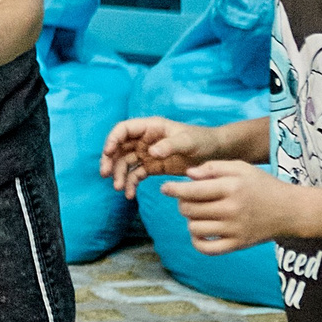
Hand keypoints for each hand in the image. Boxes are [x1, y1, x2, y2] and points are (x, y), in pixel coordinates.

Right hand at [100, 115, 221, 198]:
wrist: (215, 153)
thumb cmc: (202, 140)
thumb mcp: (188, 141)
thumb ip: (170, 145)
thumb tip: (150, 152)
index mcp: (150, 127)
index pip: (124, 129)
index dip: (113, 139)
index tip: (108, 152)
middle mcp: (144, 139)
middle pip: (119, 147)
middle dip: (110, 160)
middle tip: (106, 174)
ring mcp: (146, 153)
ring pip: (125, 162)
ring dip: (119, 174)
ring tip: (119, 188)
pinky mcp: (152, 166)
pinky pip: (136, 174)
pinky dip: (131, 184)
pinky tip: (130, 194)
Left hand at [167, 161, 299, 253]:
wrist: (291, 210)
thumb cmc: (262, 185)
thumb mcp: (241, 167)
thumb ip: (213, 167)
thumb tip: (188, 175)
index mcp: (231, 188)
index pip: (192, 191)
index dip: (173, 189)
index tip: (165, 187)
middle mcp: (231, 210)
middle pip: (189, 210)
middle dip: (182, 203)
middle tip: (189, 198)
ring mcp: (235, 229)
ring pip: (194, 228)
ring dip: (190, 220)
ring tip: (198, 213)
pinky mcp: (238, 244)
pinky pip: (207, 249)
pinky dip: (197, 241)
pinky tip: (200, 231)